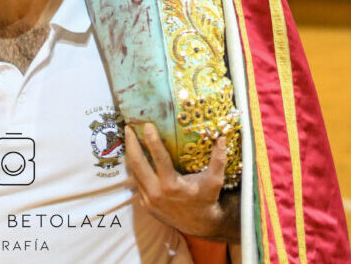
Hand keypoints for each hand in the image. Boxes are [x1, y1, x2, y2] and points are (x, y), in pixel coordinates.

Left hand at [124, 124, 237, 242]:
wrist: (199, 226)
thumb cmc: (206, 200)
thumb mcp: (214, 181)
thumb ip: (218, 160)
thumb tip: (222, 137)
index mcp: (171, 185)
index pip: (158, 158)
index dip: (152, 140)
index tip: (147, 124)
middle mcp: (156, 192)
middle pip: (137, 163)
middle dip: (131, 143)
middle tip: (128, 127)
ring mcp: (148, 200)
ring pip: (134, 172)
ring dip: (130, 154)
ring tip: (129, 137)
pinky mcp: (145, 204)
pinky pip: (137, 182)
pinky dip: (135, 168)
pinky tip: (135, 155)